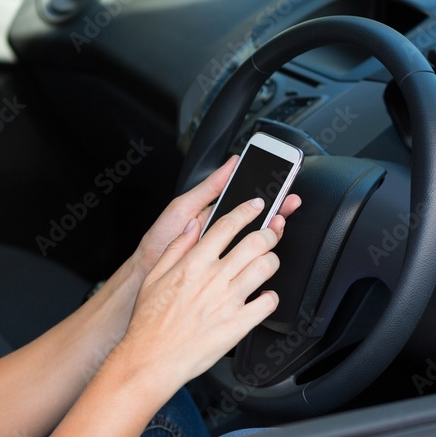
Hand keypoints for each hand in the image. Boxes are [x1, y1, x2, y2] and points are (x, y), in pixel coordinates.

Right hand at [117, 196, 289, 389]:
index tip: (256, 207)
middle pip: (255, 242)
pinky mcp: (239, 324)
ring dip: (272, 260)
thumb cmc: (150, 324)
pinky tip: (264, 296)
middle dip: (269, 232)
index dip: (247, 211)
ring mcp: (229, 301)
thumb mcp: (154, 277)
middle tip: (271, 232)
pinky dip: (271, 296)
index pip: (227, 225)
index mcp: (194, 264)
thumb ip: (176, 248)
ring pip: (266, 267)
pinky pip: (269, 302)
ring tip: (269, 262)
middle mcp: (214, 279)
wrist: (152, 359)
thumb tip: (192, 226)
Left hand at [132, 156, 300, 279]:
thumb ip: (209, 187)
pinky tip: (268, 250)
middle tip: (289, 202)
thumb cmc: (160, 239)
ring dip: (272, 231)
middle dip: (277, 210)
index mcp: (216, 215)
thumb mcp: (184, 206)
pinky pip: (248, 264)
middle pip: (258, 221)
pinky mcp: (226, 272)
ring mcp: (226, 253)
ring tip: (280, 221)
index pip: (246, 202)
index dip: (266, 194)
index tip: (281, 184)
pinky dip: (262, 257)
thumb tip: (231, 163)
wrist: (146, 273)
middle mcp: (224, 234)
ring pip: (257, 241)